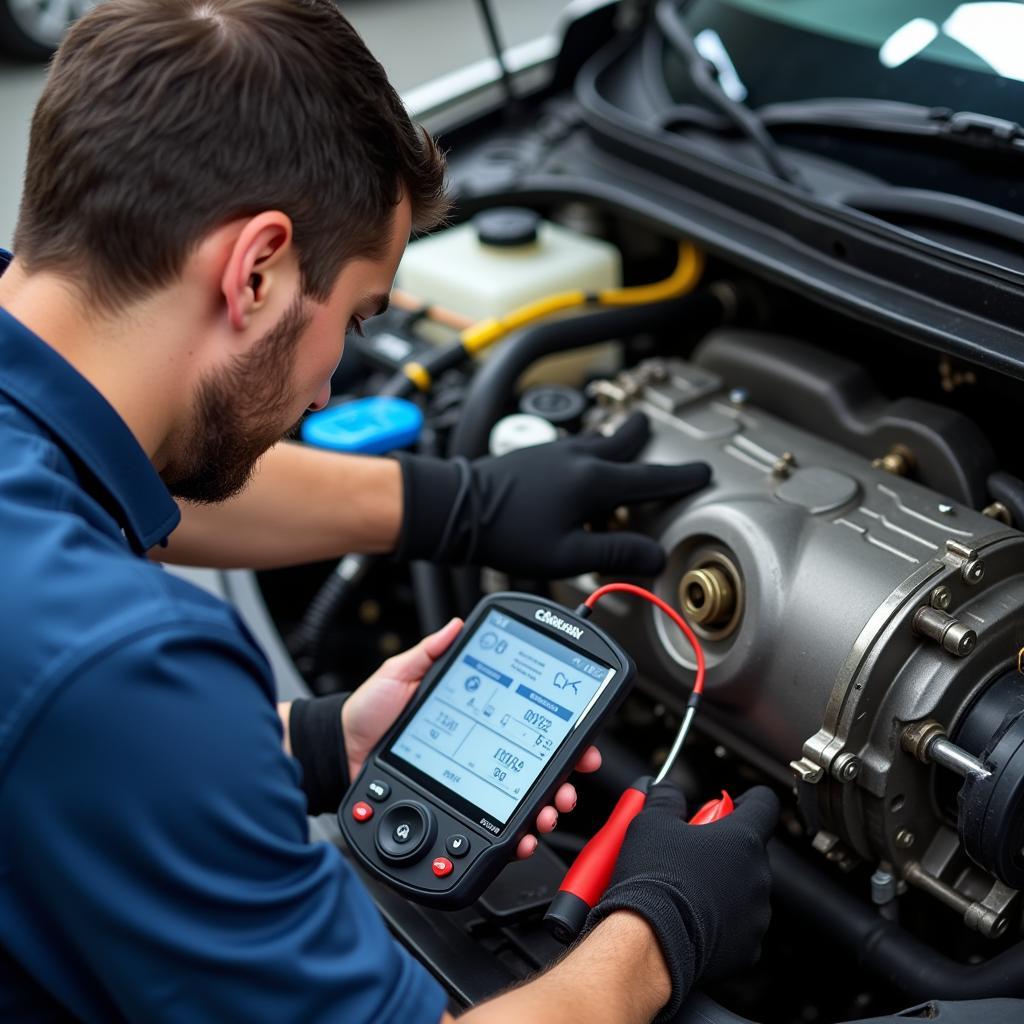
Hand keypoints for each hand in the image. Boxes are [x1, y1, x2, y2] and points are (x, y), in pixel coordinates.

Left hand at [342, 618, 601, 858]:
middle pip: (535, 767)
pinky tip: (519, 838)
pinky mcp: (455, 807)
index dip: (561, 733)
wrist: (340, 754)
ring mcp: (470, 783)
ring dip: (543, 809)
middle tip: (566, 787)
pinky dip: (512, 837)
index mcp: (477, 717)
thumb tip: (456, 626)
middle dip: (562, 779)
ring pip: (521, 801)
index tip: (581, 741)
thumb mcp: (400, 674)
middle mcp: (480, 750)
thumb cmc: (368, 714)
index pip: (528, 724)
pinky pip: (491, 826)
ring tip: (546, 813)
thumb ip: (429, 652)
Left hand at [397, 411, 711, 577]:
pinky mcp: (537, 455)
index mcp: (595, 481)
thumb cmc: (508, 533)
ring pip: (598, 441)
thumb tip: (654, 557)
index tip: (702, 471)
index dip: (681, 477)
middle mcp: (579, 458)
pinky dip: (590, 453)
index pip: (651, 478)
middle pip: (624, 441)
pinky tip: (581, 470)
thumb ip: (615, 555)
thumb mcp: (568, 555)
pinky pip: (576, 448)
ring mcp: (556, 452)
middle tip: (655, 433)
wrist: (458, 507)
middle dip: (644, 438)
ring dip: (615, 445)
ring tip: (624, 449)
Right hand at [587, 782, 777, 1019]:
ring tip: (685, 890)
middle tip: (688, 852)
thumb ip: (665, 798)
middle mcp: (758, 875)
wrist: (649, 941)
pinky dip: (721, 922)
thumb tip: (666, 788)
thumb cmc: (653, 880)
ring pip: (745, 888)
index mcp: (742, 838)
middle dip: (723, 847)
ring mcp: (757, 915)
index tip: (725, 807)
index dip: (745, 800)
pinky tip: (692, 918)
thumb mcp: (650, 821)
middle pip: (749, 849)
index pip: (763, 803)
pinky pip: (739, 926)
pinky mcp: (748, 949)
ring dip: (723, 884)